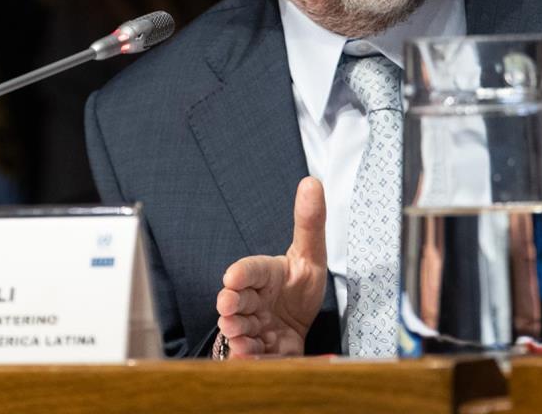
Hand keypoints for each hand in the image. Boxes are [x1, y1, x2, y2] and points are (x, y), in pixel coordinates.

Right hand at [216, 177, 326, 357]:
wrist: (299, 321)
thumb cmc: (298, 285)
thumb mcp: (311, 254)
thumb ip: (309, 222)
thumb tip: (312, 182)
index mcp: (265, 275)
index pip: (250, 270)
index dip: (241, 273)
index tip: (232, 277)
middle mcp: (254, 301)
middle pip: (238, 302)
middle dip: (231, 305)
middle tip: (228, 307)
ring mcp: (255, 328)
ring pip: (240, 330)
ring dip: (237, 333)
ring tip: (238, 334)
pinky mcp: (264, 352)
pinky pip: (254, 357)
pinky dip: (250, 358)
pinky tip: (249, 357)